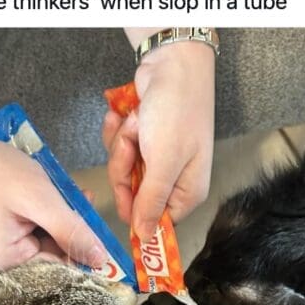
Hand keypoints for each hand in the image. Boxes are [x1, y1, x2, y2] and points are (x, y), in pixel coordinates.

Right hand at [0, 128, 107, 276]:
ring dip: (67, 226)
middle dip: (75, 237)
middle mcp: (3, 273)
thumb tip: (100, 260)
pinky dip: (55, 222)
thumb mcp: (39, 200)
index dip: (85, 261)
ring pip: (53, 249)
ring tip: (75, 197)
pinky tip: (62, 201)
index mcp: (4, 269)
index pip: (58, 277)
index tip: (108, 246)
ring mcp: (5, 260)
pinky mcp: (9, 247)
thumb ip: (71, 231)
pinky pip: (42, 240)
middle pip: (56, 264)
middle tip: (87, 207)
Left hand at [103, 41, 214, 240]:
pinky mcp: (141, 142)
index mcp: (187, 192)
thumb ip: (151, 202)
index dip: (136, 213)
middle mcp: (172, 179)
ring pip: (121, 170)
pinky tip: (126, 115)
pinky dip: (118, 131)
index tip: (123, 196)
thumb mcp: (164, 163)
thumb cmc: (176, 114)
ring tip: (135, 122)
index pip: (156, 222)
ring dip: (121, 144)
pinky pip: (118, 149)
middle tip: (133, 143)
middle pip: (132, 195)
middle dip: (125, 166)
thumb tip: (145, 239)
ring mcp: (155, 159)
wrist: (171, 65)